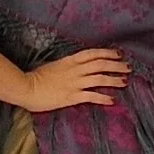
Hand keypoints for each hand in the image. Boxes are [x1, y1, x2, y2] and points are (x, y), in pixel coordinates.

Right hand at [14, 48, 130, 110]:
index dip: (108, 53)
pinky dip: (103, 98)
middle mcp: (75, 70)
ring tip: (124, 81)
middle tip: (128, 67)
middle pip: (101, 64)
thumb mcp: (54, 66)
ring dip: (114, 80)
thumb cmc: (36, 77)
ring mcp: (75, 83)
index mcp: (70, 61)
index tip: (118, 54)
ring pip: (100, 79)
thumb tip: (77, 66)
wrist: (26, 88)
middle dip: (116, 65)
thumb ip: (67, 66)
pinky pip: (92, 96)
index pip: (93, 53)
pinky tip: (112, 100)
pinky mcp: (72, 97)